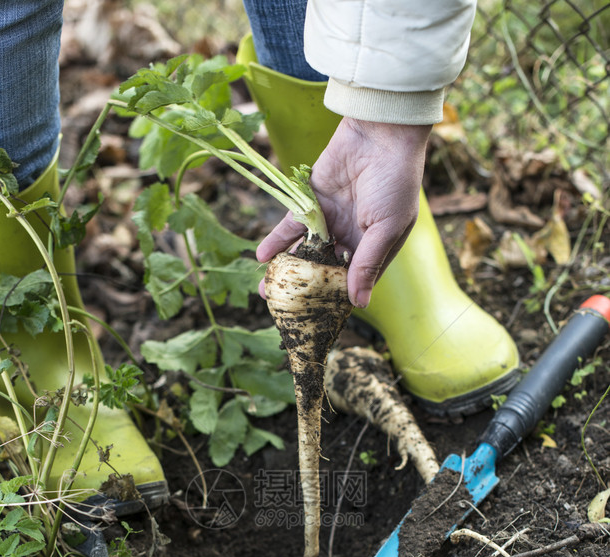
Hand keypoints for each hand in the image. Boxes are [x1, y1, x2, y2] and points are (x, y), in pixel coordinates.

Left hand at [256, 119, 431, 307]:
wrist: (381, 133)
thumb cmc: (396, 181)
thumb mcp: (386, 228)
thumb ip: (367, 263)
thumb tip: (359, 302)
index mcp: (374, 249)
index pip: (352, 283)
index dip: (336, 302)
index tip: (317, 321)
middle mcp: (351, 239)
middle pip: (323, 272)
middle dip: (304, 290)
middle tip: (284, 310)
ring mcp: (330, 221)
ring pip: (303, 252)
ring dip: (285, 270)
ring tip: (265, 291)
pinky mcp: (311, 202)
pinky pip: (290, 226)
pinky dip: (276, 240)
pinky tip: (262, 258)